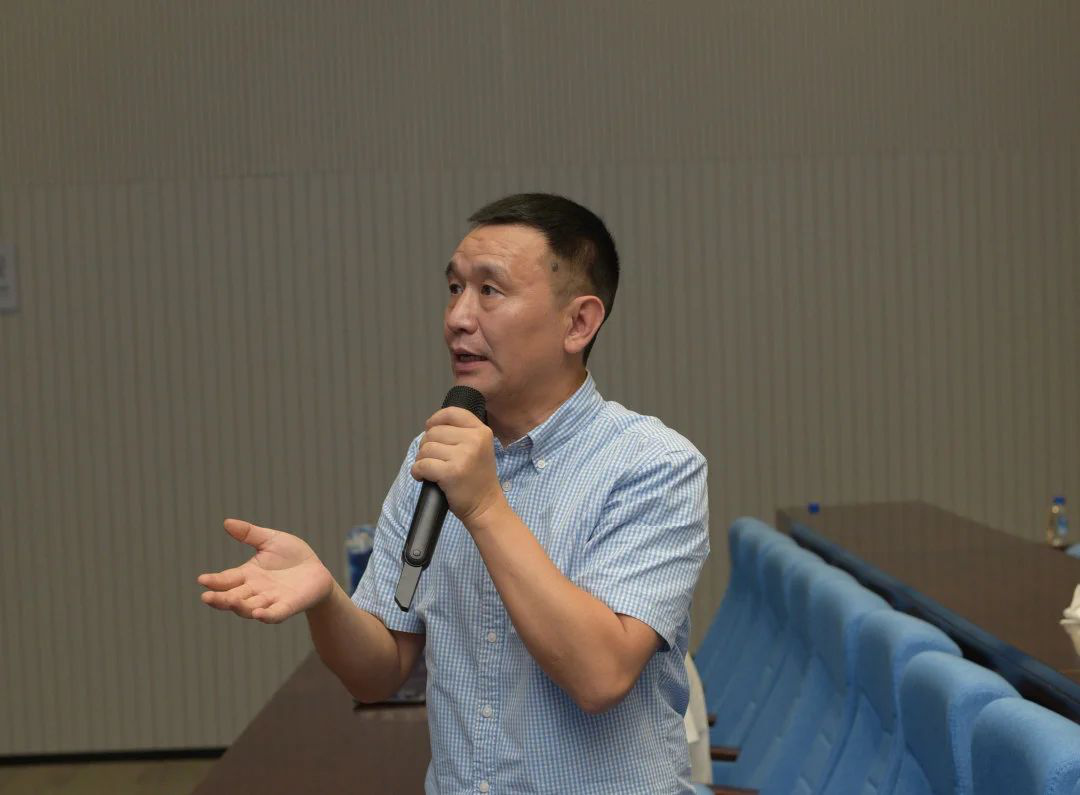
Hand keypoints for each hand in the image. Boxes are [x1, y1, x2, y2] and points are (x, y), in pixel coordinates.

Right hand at [197, 519, 334, 623]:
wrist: (318, 571)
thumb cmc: (293, 556)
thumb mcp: (271, 540)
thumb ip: (249, 533)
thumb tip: (226, 522)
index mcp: (247, 575)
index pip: (226, 580)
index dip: (214, 581)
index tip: (202, 579)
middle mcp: (255, 591)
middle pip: (233, 597)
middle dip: (219, 598)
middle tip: (206, 597)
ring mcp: (271, 600)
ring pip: (249, 608)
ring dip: (239, 606)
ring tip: (229, 602)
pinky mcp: (288, 606)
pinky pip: (275, 614)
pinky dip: (266, 615)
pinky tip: (258, 614)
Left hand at [411, 407, 504, 525]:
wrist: (486, 506)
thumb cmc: (477, 479)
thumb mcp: (479, 448)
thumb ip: (461, 434)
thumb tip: (431, 426)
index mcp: (482, 431)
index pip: (451, 413)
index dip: (435, 420)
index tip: (430, 428)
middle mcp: (475, 440)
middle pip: (434, 432)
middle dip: (426, 446)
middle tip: (434, 459)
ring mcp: (464, 456)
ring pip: (426, 449)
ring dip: (422, 460)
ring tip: (431, 470)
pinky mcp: (451, 472)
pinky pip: (422, 465)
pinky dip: (417, 472)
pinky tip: (423, 477)